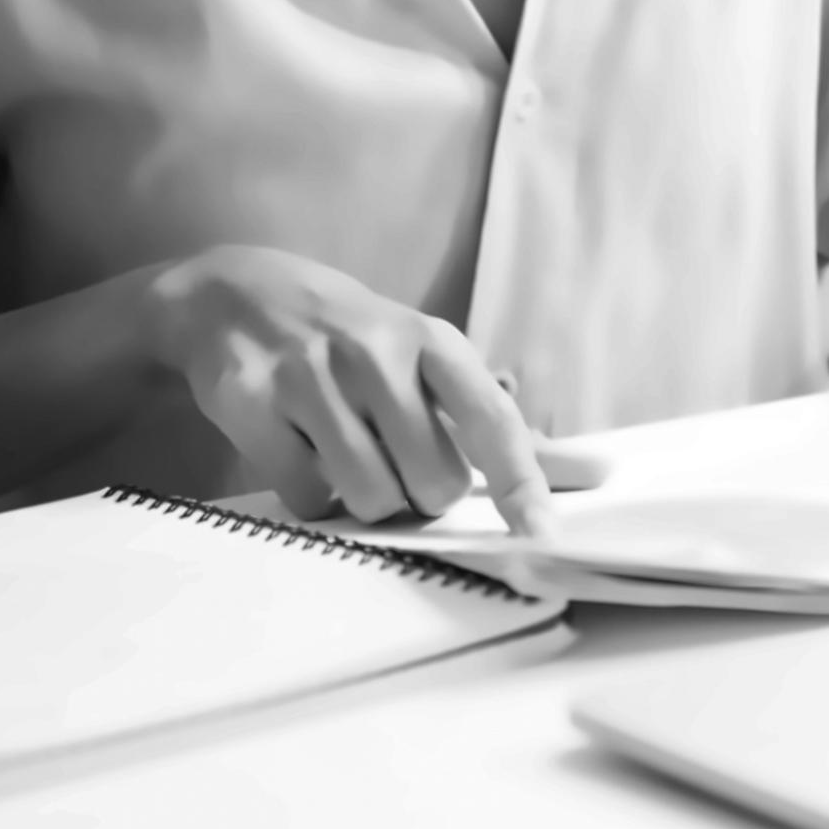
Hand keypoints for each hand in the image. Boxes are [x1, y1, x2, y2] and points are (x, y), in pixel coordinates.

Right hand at [143, 245, 602, 533]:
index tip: (541, 534)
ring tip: (349, 456)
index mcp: (433, 343)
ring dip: (366, 500)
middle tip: (398, 463)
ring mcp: (310, 374)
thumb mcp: (427, 358)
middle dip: (422, 495)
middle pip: (431, 481)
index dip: (520, 484)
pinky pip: (304, 495)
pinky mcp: (250, 401)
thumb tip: (595, 471)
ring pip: (369, 496)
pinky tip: (301, 449)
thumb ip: (500, 423)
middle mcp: (376, 352)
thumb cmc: (353, 339)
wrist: (232, 293)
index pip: (492, 420)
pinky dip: (310, 493)